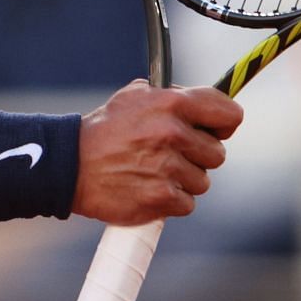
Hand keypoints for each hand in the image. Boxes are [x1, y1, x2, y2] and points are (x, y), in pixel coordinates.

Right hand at [73, 79, 241, 224]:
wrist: (71, 165)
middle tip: (171, 153)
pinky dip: (172, 200)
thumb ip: (173, 97)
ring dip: (184, 179)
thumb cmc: (106, 130)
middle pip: (217, 153)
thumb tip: (207, 105)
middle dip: (198, 155)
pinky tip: (149, 187)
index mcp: (172, 104)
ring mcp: (168, 168)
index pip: (229, 114)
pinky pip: (187, 203)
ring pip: (203, 181)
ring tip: (154, 171)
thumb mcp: (135, 97)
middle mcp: (173, 134)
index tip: (213, 130)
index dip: (224, 123)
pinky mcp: (161, 198)